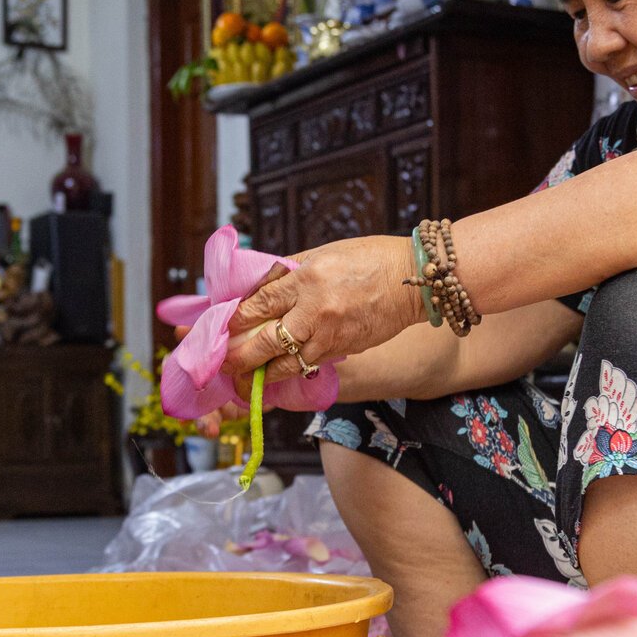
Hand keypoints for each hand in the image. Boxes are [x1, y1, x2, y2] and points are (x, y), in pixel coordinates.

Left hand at [224, 236, 423, 382]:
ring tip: (244, 383)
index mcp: (307, 277)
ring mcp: (331, 334)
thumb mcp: (324, 253)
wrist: (413, 279)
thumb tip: (260, 285)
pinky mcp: (344, 349)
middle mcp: (316, 309)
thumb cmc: (370, 258)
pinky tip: (276, 377)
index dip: (237, 320)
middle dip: (241, 357)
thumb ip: (291, 271)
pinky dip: (290, 372)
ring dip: (262, 376)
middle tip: (224, 365)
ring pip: (287, 364)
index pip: (261, 303)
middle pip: (267, 341)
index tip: (223, 328)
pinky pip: (310, 365)